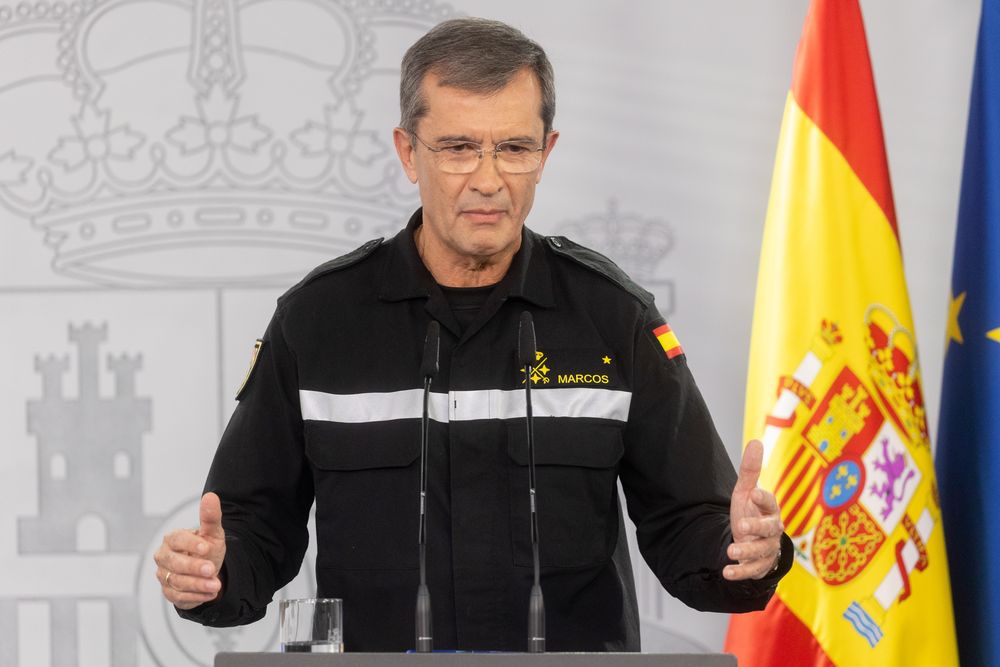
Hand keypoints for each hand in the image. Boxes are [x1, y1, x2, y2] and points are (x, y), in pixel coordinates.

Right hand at [153, 492, 226, 609]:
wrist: (207, 571)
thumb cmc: (206, 549)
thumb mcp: (212, 534)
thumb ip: (210, 517)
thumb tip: (211, 496)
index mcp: (172, 539)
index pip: (176, 539)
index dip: (191, 543)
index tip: (206, 548)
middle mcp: (163, 557)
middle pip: (173, 563)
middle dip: (193, 567)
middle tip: (212, 569)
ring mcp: (164, 575)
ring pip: (176, 581)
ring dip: (197, 584)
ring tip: (216, 585)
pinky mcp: (168, 592)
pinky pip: (179, 596)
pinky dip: (196, 596)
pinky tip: (211, 594)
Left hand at [724, 440, 784, 579]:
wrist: (753, 540)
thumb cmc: (751, 512)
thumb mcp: (746, 492)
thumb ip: (750, 471)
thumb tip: (756, 441)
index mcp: (769, 510)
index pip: (770, 502)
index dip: (763, 498)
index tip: (754, 492)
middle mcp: (772, 530)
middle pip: (768, 529)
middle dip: (756, 528)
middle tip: (741, 526)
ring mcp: (767, 549)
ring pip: (761, 551)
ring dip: (746, 552)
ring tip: (730, 551)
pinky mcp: (761, 565)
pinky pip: (753, 570)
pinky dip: (740, 572)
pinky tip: (726, 571)